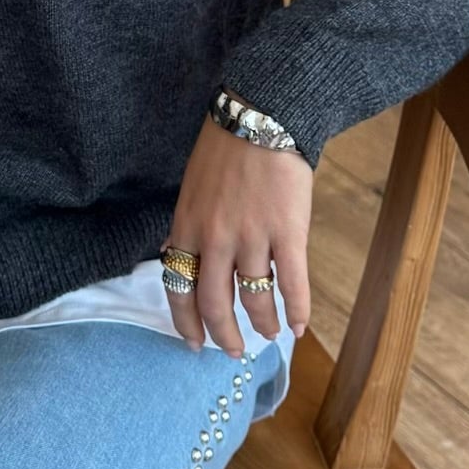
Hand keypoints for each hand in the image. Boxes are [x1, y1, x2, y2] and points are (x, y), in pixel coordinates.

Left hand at [160, 114, 312, 355]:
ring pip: (254, 299)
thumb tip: (170, 255)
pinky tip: (299, 326)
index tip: (195, 344)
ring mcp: (251, 237)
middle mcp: (214, 240)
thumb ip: (184, 227)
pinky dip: (296, 311)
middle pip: (214, 305)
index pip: (178, 289)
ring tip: (270, 335)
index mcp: (186, 227)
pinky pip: (291, 284)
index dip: (186, 324)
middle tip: (234, 351)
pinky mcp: (287, 232)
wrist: (260, 116)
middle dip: (224, 336)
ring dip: (263, 324)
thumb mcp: (190, 188)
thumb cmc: (224, 148)